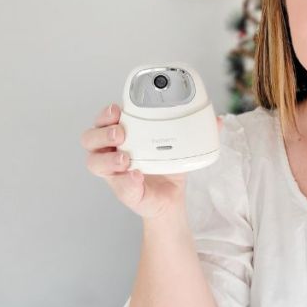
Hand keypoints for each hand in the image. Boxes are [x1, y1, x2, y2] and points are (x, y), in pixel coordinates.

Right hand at [81, 103, 222, 218]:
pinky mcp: (123, 190)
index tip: (117, 108)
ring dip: (108, 158)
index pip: (103, 119)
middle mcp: (111, 151)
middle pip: (89, 138)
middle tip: (122, 133)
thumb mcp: (181, 146)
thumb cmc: (167, 166)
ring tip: (126, 159)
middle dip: (103, 132)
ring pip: (94, 162)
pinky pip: (117, 185)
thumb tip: (217, 120)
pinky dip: (126, 181)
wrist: (170, 197)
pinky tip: (137, 177)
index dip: (105, 113)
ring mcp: (113, 172)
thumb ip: (196, 132)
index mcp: (122, 134)